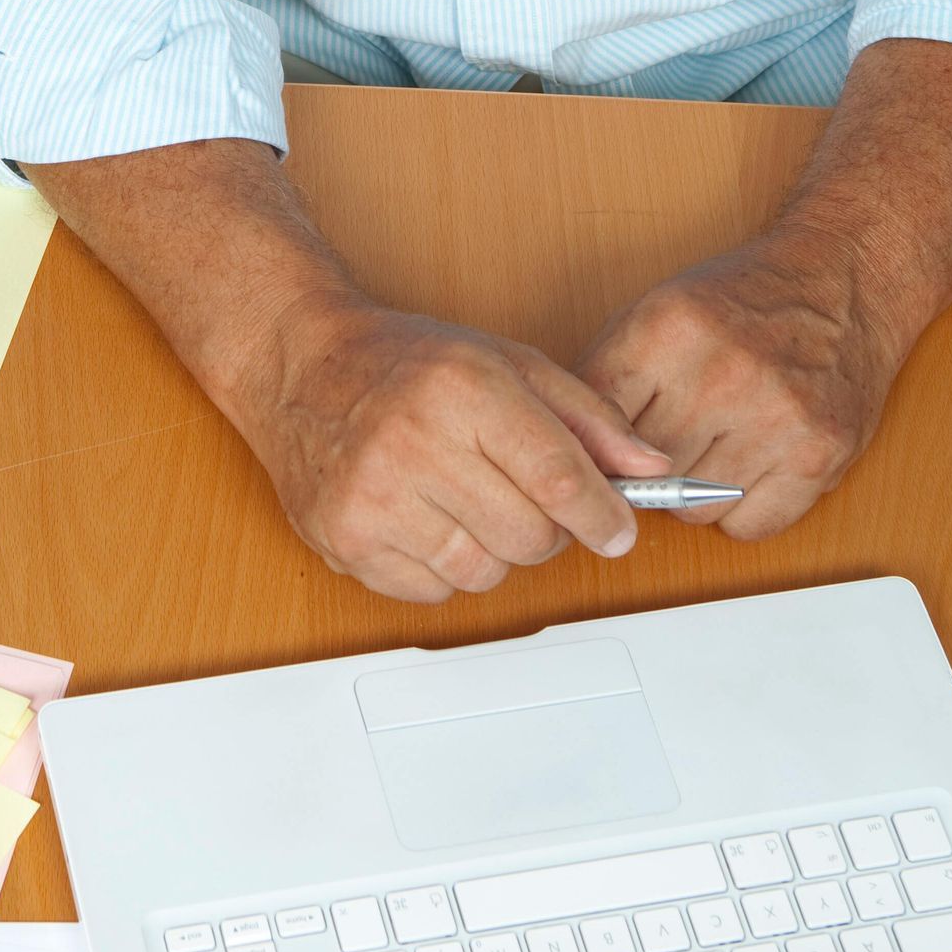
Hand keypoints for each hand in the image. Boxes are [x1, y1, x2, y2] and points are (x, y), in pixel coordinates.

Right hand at [238, 295, 672, 602]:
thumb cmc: (403, 360)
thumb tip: (653, 469)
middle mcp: (413, 442)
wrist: (298, 363)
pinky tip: (424, 518)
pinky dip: (443, 566)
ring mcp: (373, 496)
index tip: (616, 529)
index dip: (603, 515)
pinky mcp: (346, 539)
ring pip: (485, 572)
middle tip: (520, 495)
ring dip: (492, 548)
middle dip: (545, 527)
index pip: (560, 480)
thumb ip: (587, 416)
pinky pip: (434, 591)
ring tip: (463, 499)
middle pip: (530, 536)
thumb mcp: (505, 361)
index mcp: (463, 388)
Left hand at [578, 229, 905, 537]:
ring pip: (694, 509)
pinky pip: (749, 526)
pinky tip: (751, 467)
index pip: (599, 421)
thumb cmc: (744, 299)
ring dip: (695, 493)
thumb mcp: (661, 310)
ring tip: (715, 447)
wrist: (843, 280)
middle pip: (645, 473)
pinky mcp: (819, 455)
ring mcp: (776, 417)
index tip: (603, 449)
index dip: (596, 444)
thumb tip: (571, 452)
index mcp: (670, 328)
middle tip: (670, 443)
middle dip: (648, 470)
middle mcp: (723, 373)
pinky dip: (743, 510)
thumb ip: (610, 376)